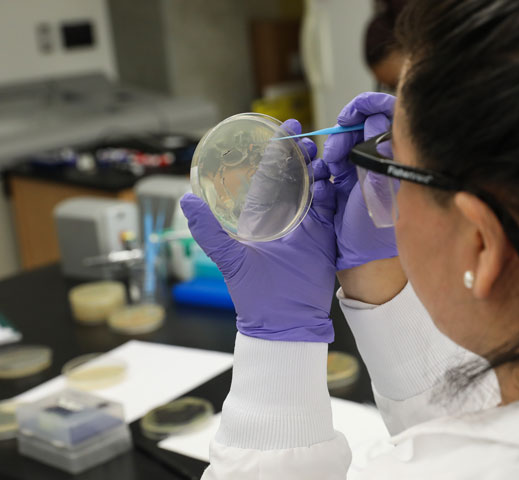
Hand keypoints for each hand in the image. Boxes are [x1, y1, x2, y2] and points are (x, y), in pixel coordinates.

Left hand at [181, 119, 336, 342]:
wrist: (283, 321)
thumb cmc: (254, 294)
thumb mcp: (228, 258)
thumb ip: (208, 231)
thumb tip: (186, 201)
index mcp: (264, 216)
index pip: (272, 175)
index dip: (278, 151)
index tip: (282, 129)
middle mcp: (288, 216)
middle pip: (298, 175)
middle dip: (301, 153)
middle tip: (302, 136)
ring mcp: (310, 225)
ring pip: (317, 186)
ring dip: (318, 168)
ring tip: (316, 153)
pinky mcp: (326, 236)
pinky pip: (332, 207)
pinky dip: (331, 192)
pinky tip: (327, 180)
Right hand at [323, 92, 397, 270]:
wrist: (361, 260)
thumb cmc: (377, 228)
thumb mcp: (380, 184)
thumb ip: (379, 149)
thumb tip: (376, 119)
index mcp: (393, 156)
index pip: (384, 114)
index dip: (366, 106)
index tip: (350, 115)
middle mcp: (377, 160)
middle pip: (358, 125)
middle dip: (343, 134)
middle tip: (337, 153)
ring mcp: (359, 171)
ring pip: (339, 144)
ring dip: (331, 153)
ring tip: (330, 170)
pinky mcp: (340, 185)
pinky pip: (326, 165)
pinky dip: (321, 170)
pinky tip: (323, 185)